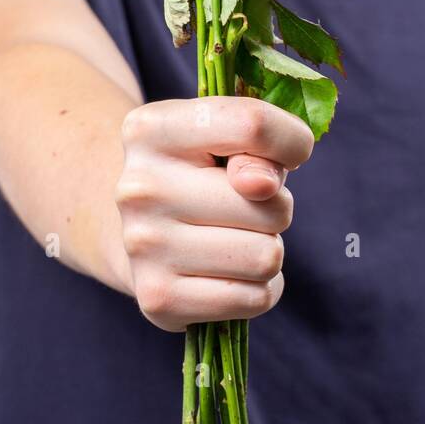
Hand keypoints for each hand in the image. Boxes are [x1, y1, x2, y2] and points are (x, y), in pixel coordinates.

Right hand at [115, 95, 314, 331]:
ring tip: (234, 237)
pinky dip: (260, 287)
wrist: (134, 233)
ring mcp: (143, 247)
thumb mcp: (222, 137)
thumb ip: (257, 138)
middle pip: (268, 201)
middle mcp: (138, 187)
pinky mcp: (157, 299)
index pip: (251, 124)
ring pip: (266, 255)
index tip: (286, 154)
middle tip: (241, 205)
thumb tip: (263, 184)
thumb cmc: (196, 174)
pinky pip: (256, 298)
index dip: (290, 141)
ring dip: (268, 248)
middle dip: (275, 206)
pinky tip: (231, 272)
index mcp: (150, 130)